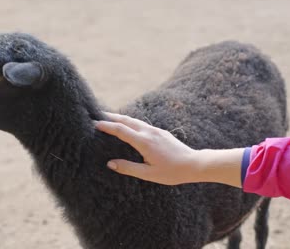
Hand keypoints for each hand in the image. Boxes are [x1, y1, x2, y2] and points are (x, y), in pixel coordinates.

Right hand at [95, 112, 243, 186]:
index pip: (121, 130)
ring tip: (110, 118)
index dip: (107, 126)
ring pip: (135, 121)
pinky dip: (131, 122)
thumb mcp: (148, 174)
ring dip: (121, 118)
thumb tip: (110, 163)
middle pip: (127, 120)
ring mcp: (156, 131)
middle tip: (97, 115)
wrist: (194, 164)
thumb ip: (128, 168)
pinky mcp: (161, 132)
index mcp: (144, 142)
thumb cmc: (171, 172)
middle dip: (111, 117)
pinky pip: (142, 124)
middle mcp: (149, 132)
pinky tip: (128, 126)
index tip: (95, 123)